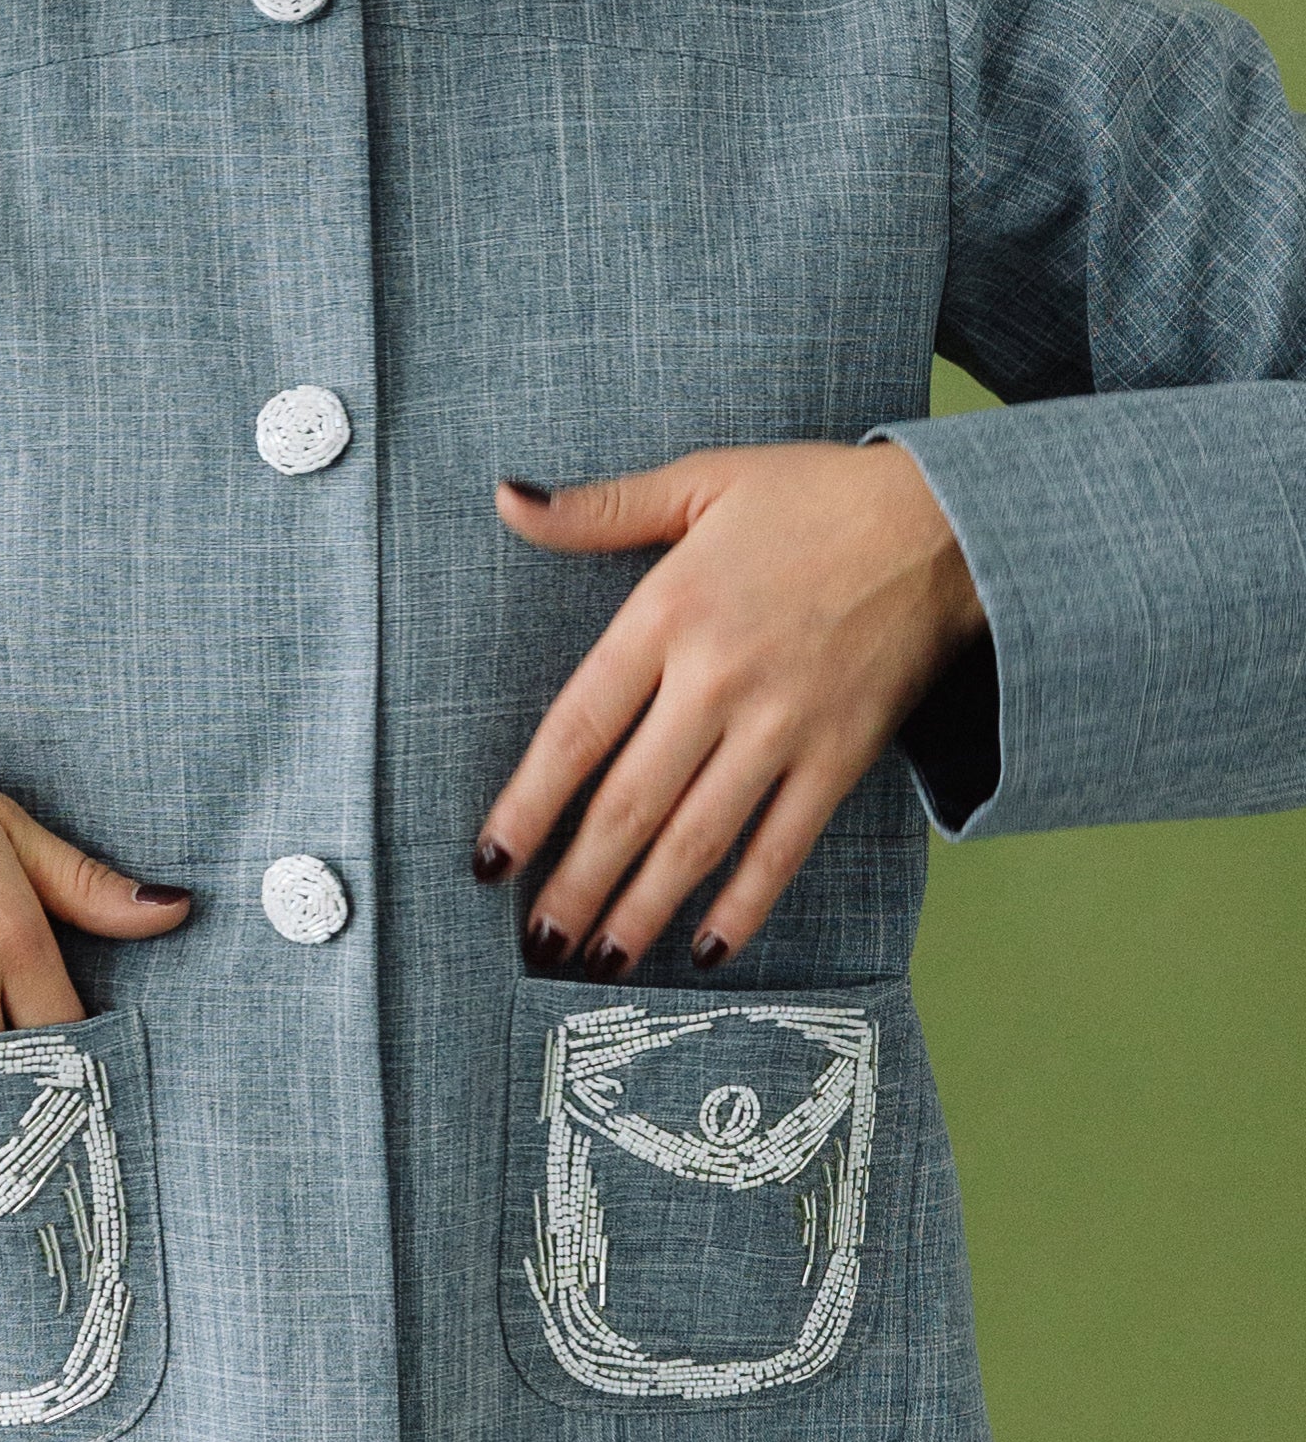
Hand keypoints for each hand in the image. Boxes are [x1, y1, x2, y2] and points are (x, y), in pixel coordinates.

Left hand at [474, 440, 985, 972]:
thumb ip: (599, 509)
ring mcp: (784, 726)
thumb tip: (508, 502)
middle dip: (575, 883)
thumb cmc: (816, 499)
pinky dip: (744, 904)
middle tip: (537, 939)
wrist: (951, 521)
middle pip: (629, 804)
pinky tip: (707, 950)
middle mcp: (720, 679)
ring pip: (696, 839)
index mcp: (669, 612)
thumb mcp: (702, 480)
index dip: (527, 805)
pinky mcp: (841, 758)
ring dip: (642, 910)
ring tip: (598, 961)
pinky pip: (782, 846)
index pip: (577, 729)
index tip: (490, 860)